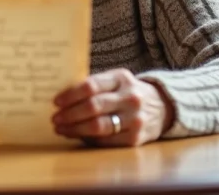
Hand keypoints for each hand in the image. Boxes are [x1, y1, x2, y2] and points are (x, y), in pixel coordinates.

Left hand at [51, 68, 171, 146]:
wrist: (162, 107)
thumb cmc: (128, 92)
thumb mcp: (116, 81)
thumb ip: (95, 85)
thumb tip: (63, 98)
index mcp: (121, 78)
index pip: (91, 85)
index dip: (70, 95)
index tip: (56, 102)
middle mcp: (130, 97)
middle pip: (93, 107)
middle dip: (69, 114)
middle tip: (55, 119)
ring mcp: (134, 118)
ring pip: (98, 126)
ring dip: (75, 129)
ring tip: (61, 129)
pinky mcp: (135, 138)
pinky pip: (105, 141)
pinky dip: (88, 139)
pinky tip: (78, 136)